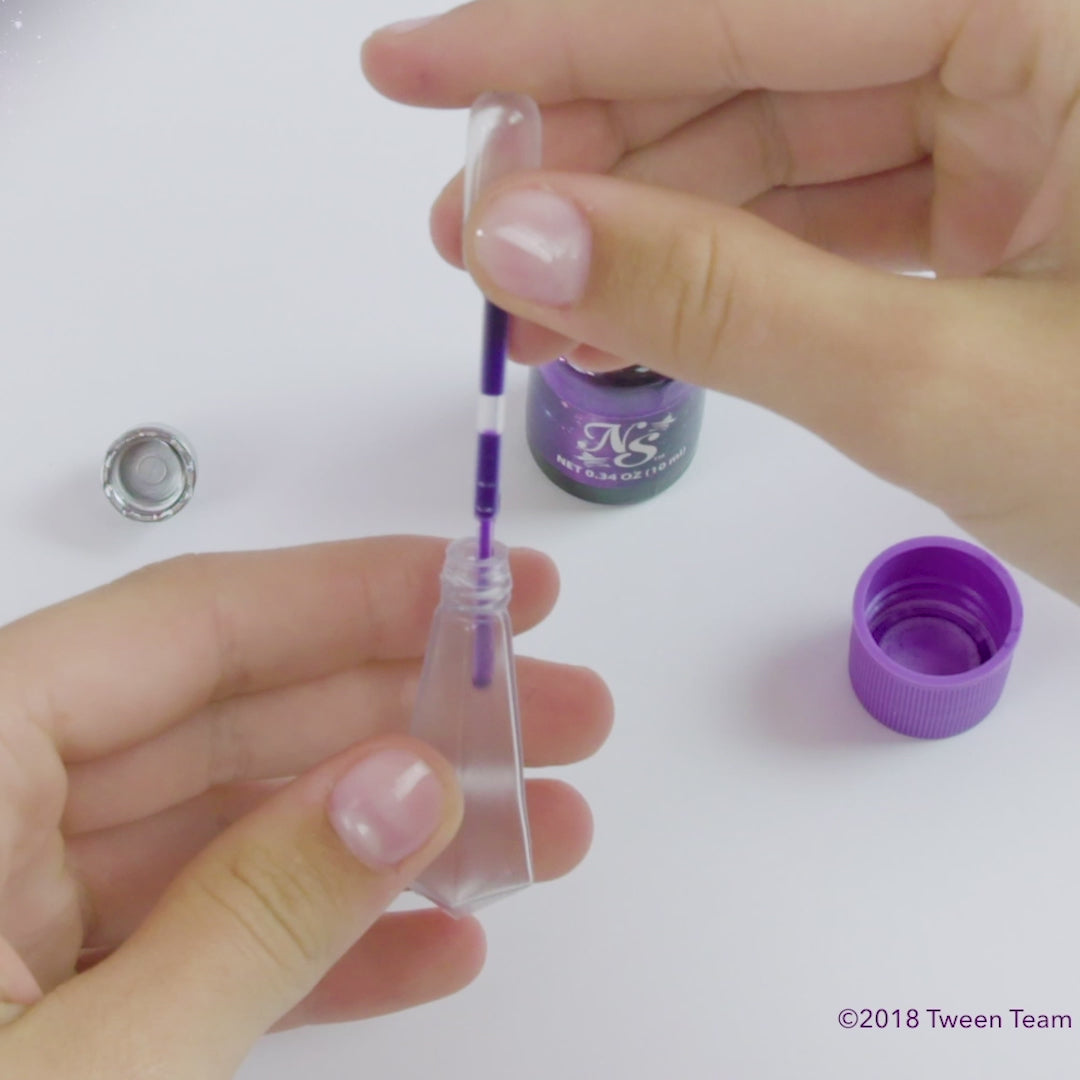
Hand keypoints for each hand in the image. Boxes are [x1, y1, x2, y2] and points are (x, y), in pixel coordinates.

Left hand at [0, 538, 610, 1077]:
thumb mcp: (83, 1077)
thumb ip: (254, 917)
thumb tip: (407, 789)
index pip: (195, 624)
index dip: (361, 592)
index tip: (488, 587)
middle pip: (239, 714)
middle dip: (414, 710)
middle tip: (554, 704)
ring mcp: (15, 910)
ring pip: (240, 825)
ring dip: (396, 832)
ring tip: (540, 826)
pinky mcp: (48, 999)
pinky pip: (205, 933)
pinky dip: (323, 941)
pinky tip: (436, 943)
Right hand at [364, 0, 1079, 600]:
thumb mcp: (944, 387)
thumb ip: (721, 299)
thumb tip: (521, 232)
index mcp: (1065, 13)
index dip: (559, 37)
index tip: (414, 66)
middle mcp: (1050, 32)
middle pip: (759, 60)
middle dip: (597, 156)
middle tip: (473, 235)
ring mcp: (1043, 113)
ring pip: (790, 141)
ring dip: (653, 226)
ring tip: (537, 305)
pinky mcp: (1027, 196)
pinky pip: (842, 207)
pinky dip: (735, 268)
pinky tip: (642, 317)